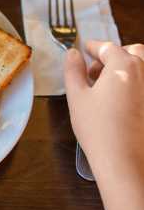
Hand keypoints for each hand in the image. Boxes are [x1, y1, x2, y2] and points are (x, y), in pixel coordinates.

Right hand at [64, 40, 143, 209]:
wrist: (125, 162)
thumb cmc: (98, 128)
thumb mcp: (77, 96)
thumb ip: (73, 70)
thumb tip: (72, 53)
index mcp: (123, 66)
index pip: (107, 47)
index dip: (93, 47)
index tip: (85, 49)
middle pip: (132, 52)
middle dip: (113, 56)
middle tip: (95, 71)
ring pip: (142, 68)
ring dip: (126, 69)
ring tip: (108, 86)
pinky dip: (135, 84)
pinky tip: (121, 101)